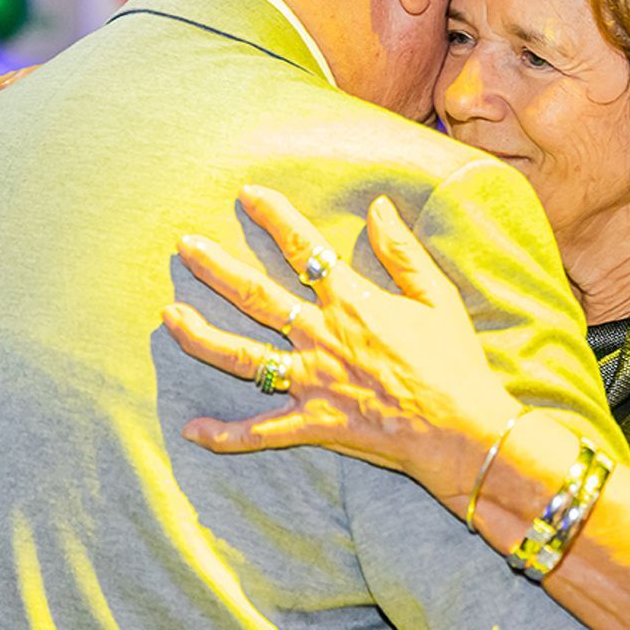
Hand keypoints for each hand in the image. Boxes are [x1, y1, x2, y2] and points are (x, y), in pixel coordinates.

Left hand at [163, 185, 521, 508]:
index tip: (247, 195)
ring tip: (168, 317)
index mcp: (353, 303)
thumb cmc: (454, 362)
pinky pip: (260, 432)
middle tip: (184, 246)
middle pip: (257, 297)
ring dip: (202, 337)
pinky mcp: (314, 425)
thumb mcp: (436, 296)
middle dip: (217, 269)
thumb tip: (377, 206)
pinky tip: (192, 430)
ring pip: (245, 358)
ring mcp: (313, 383)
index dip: (275, 218)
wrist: (462, 429)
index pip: (306, 249)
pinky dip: (225, 434)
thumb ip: (402, 250)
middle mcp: (323, 338)